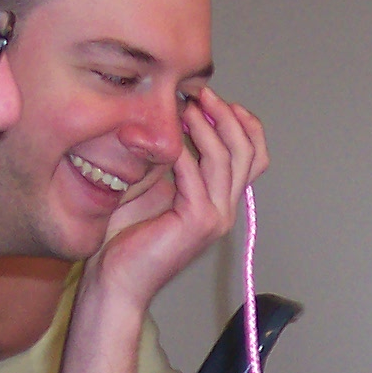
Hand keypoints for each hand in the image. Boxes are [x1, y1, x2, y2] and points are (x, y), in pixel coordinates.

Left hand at [92, 88, 267, 311]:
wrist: (117, 278)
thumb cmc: (127, 235)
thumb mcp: (153, 183)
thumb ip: (171, 157)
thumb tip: (172, 117)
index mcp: (220, 199)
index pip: (254, 156)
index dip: (244, 123)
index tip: (215, 99)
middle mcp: (225, 208)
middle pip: (248, 151)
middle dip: (227, 116)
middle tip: (201, 94)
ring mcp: (215, 217)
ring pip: (227, 159)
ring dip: (205, 127)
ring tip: (182, 108)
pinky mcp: (197, 222)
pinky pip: (196, 174)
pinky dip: (181, 150)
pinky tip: (164, 137)